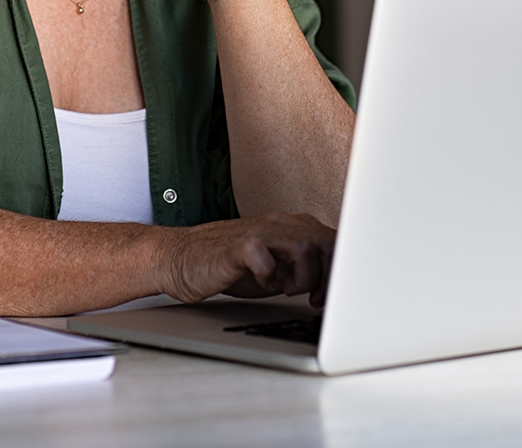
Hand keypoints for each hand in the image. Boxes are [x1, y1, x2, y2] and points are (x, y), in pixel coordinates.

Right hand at [154, 212, 334, 307]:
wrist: (181, 260)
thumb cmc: (229, 267)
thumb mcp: (275, 269)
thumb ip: (303, 269)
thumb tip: (335, 288)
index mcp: (291, 227)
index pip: (333, 241)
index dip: (339, 271)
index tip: (330, 297)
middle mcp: (279, 224)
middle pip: (327, 240)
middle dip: (327, 275)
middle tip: (313, 298)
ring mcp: (259, 232)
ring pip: (305, 245)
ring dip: (302, 276)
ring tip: (285, 289)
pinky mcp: (239, 246)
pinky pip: (266, 258)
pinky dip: (270, 278)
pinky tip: (262, 284)